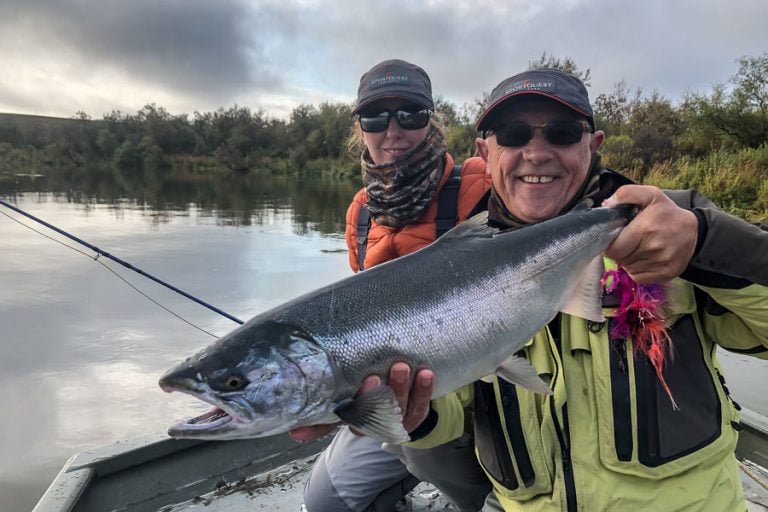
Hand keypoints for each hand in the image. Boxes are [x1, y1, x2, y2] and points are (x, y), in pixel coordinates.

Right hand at [287, 362, 435, 441]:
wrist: (410, 404)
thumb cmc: (373, 393)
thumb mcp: (348, 397)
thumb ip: (325, 404)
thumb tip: (292, 425)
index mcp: (352, 417)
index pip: (334, 421)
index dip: (318, 427)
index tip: (305, 424)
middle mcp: (373, 422)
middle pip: (371, 413)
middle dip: (371, 397)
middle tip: (372, 378)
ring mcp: (397, 420)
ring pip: (398, 408)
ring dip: (400, 388)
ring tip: (400, 367)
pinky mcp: (417, 415)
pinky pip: (422, 405)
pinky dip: (424, 389)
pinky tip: (425, 373)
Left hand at [603, 185, 697, 283]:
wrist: (694, 231)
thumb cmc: (666, 213)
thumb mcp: (649, 194)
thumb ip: (626, 194)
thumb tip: (607, 205)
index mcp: (646, 228)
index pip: (614, 249)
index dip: (609, 245)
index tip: (615, 238)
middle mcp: (654, 248)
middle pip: (620, 259)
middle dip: (618, 251)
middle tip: (626, 242)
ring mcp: (661, 263)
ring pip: (628, 268)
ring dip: (627, 260)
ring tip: (636, 248)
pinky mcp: (665, 274)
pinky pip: (638, 277)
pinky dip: (636, 270)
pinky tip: (643, 258)